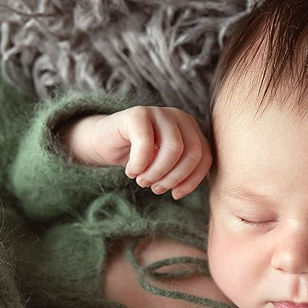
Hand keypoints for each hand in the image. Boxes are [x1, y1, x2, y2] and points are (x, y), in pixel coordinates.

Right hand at [64, 106, 212, 198]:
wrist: (103, 142)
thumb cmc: (138, 158)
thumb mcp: (165, 165)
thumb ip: (183, 169)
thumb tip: (189, 186)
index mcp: (190, 128)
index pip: (204, 157)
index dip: (191, 181)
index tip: (175, 194)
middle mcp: (179, 116)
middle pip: (192, 153)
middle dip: (173, 178)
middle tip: (154, 188)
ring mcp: (159, 112)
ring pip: (173, 149)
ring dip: (157, 173)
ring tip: (142, 181)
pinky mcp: (137, 114)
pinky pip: (146, 144)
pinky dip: (139, 165)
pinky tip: (131, 171)